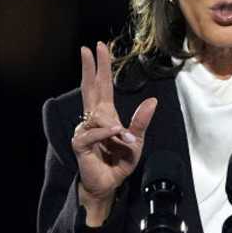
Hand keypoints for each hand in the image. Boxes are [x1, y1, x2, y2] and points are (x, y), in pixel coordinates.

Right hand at [72, 42, 156, 225]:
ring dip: (112, 125)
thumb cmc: (119, 162)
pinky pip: (92, 132)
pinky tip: (116, 134)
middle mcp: (93, 118)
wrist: (109, 185)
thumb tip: (152, 100)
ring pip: (97, 116)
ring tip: (124, 137)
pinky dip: (105, 133)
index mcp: (106, 115)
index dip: (101, 67)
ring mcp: (84, 130)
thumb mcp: (137, 141)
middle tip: (87, 49)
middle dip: (89, 68)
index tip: (99, 47)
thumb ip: (141, 121)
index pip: (102, 86)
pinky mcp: (80, 143)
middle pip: (89, 88)